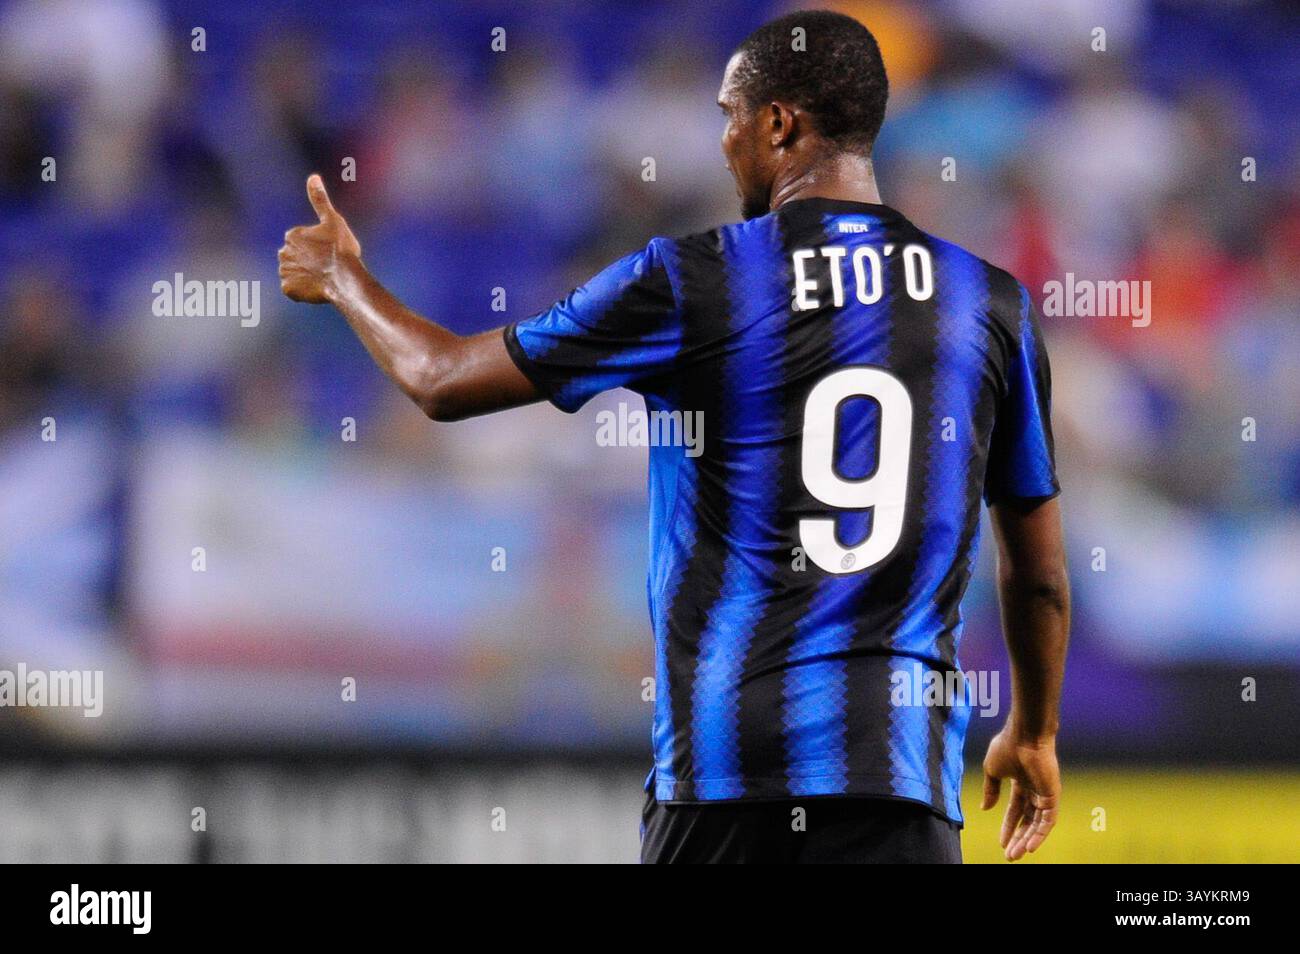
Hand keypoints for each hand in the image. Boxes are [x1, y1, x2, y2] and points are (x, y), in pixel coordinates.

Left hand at [278, 174, 361, 303]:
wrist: (345, 279)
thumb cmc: (341, 249)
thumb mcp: (333, 220)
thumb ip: (320, 200)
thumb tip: (313, 176)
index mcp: (293, 235)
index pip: (301, 242)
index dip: (317, 248)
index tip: (329, 253)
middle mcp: (283, 251)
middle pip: (296, 257)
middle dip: (308, 262)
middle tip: (327, 267)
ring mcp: (285, 271)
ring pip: (294, 273)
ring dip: (305, 276)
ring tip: (323, 278)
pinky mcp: (288, 289)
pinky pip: (293, 289)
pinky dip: (302, 290)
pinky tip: (316, 288)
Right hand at [981, 729, 1059, 860]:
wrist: (1024, 735)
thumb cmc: (1007, 746)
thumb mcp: (992, 770)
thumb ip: (990, 790)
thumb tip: (986, 808)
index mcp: (1020, 782)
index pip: (1015, 810)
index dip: (1007, 826)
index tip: (1001, 842)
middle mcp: (1034, 790)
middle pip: (1027, 821)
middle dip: (1018, 839)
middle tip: (1010, 855)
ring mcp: (1045, 794)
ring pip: (1037, 824)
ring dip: (1027, 841)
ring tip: (1017, 855)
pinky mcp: (1052, 796)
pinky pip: (1047, 821)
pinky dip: (1040, 835)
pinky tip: (1031, 847)